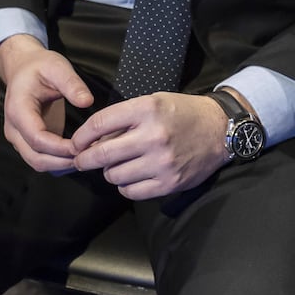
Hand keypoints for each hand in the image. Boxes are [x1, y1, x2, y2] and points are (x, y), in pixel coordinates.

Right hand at [0, 34, 92, 172]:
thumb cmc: (39, 66)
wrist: (22, 67)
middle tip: (89, 155)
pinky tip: (77, 154)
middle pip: (35, 158)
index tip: (83, 145)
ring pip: (37, 162)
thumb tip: (87, 101)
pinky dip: (58, 162)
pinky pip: (41, 158)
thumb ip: (71, 83)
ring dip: (61, 164)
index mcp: (18, 110)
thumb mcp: (57, 66)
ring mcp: (18, 137)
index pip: (37, 139)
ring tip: (86, 156)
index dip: (60, 147)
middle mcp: (14, 128)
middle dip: (62, 161)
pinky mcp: (27, 141)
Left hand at [70, 92, 225, 199]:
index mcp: (146, 110)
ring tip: (117, 165)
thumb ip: (124, 119)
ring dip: (109, 172)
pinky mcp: (169, 183)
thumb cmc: (182, 113)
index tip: (75, 143)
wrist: (219, 130)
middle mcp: (153, 136)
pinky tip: (131, 177)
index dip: (81, 136)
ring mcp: (161, 162)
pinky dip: (125, 186)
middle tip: (81, 160)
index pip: (99, 124)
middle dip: (84, 159)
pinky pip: (132, 192)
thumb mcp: (153, 102)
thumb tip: (94, 140)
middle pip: (102, 154)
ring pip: (114, 176)